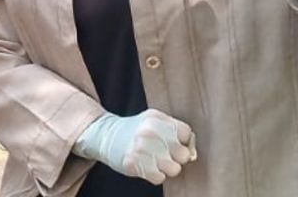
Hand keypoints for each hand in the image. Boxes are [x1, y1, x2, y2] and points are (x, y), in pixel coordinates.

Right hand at [73, 109, 196, 184]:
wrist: (105, 135)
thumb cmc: (135, 131)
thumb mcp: (152, 121)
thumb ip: (173, 131)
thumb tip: (192, 153)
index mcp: (156, 118)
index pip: (186, 133)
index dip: (183, 141)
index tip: (173, 142)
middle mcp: (150, 132)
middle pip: (183, 154)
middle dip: (176, 157)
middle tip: (164, 154)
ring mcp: (141, 148)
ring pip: (174, 169)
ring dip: (167, 168)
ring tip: (155, 161)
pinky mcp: (134, 163)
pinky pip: (160, 178)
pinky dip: (155, 175)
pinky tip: (147, 166)